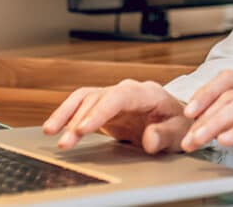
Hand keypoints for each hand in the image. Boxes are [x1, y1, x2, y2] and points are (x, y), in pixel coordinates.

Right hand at [43, 79, 190, 152]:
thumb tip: (149, 139)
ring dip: (67, 115)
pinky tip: (54, 127)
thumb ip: (165, 136)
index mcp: (148, 93)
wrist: (178, 120)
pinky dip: (67, 114)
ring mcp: (116, 96)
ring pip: (86, 98)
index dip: (100, 112)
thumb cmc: (181, 124)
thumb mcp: (180, 133)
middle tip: (66, 141)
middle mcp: (129, 90)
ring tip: (52, 133)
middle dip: (79, 119)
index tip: (85, 128)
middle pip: (98, 98)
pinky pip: (82, 106)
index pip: (120, 97)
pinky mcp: (106, 106)